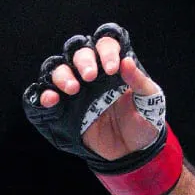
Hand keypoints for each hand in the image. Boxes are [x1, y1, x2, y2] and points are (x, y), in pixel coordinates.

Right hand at [22, 24, 183, 194]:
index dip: (106, 51)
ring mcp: (77, 90)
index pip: (105, 44)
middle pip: (78, 52)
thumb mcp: (149, 102)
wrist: (134, 150)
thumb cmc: (144, 121)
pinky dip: (44, 94)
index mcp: (114, 67)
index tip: (112, 69)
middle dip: (82, 60)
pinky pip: (46, 95)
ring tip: (73, 89)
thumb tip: (127, 61)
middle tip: (90, 77)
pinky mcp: (65, 108)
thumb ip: (139, 82)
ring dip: (62, 75)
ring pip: (58, 69)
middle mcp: (93, 74)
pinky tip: (52, 100)